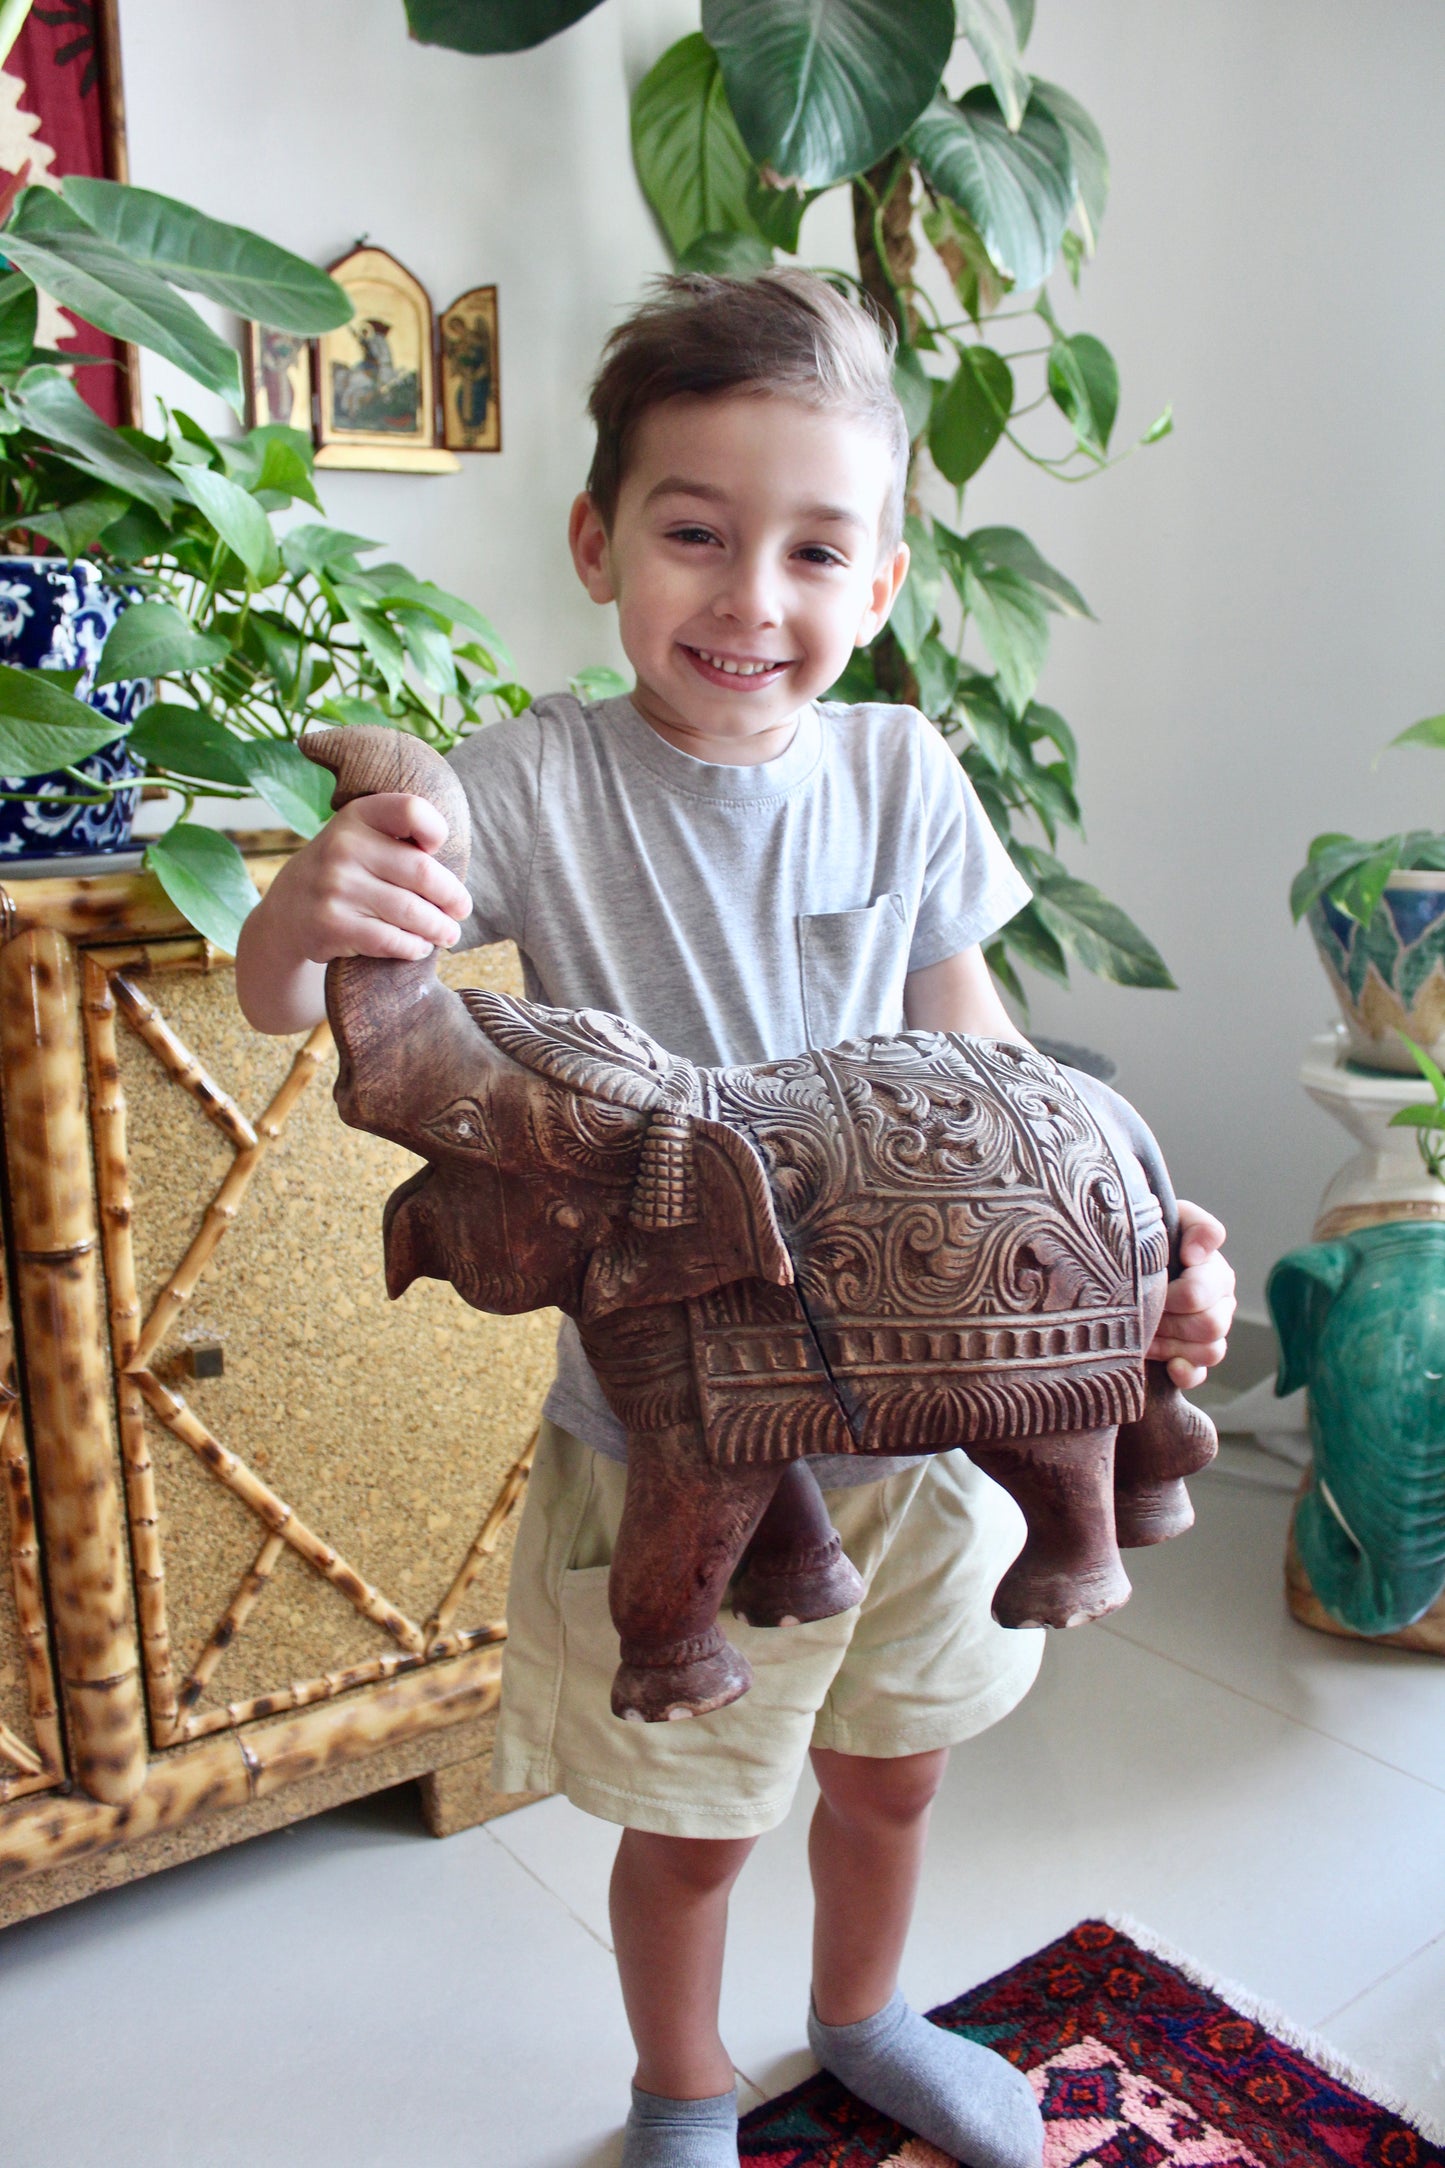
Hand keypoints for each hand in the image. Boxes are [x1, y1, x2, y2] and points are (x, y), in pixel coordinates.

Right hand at [235, 793, 472, 1033]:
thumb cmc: (345, 871)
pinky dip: (413, 946)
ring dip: (439, 928)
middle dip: (452, 897)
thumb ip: (400, 838)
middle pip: (422, 872)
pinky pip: (390, 940)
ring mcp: (335, 887)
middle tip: (461, 910)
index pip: (412, 811)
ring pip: (411, 912)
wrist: (287, 909)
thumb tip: (453, 873)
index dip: (436, 830)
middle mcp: (343, 846)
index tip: (438, 850)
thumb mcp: (361, 837)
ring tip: (448, 934)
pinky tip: (420, 947)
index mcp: (358, 815)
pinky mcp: (332, 925)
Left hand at [1147, 1199, 1236, 1390]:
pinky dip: (1184, 1372)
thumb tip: (1198, 1255)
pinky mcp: (1193, 1359)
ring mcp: (1208, 1333)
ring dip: (1171, 1344)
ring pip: (1211, 1350)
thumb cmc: (1143, 1238)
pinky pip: (1200, 1374)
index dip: (1172, 1296)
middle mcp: (1219, 1302)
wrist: (1116, 1263)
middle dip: (1168, 1321)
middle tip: (1140, 1312)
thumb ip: (1195, 1226)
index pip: (1200, 1293)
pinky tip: (1168, 1366)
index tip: (1151, 1284)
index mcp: (1213, 1271)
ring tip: (1144, 1333)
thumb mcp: (1166, 1218)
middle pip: (1209, 1325)